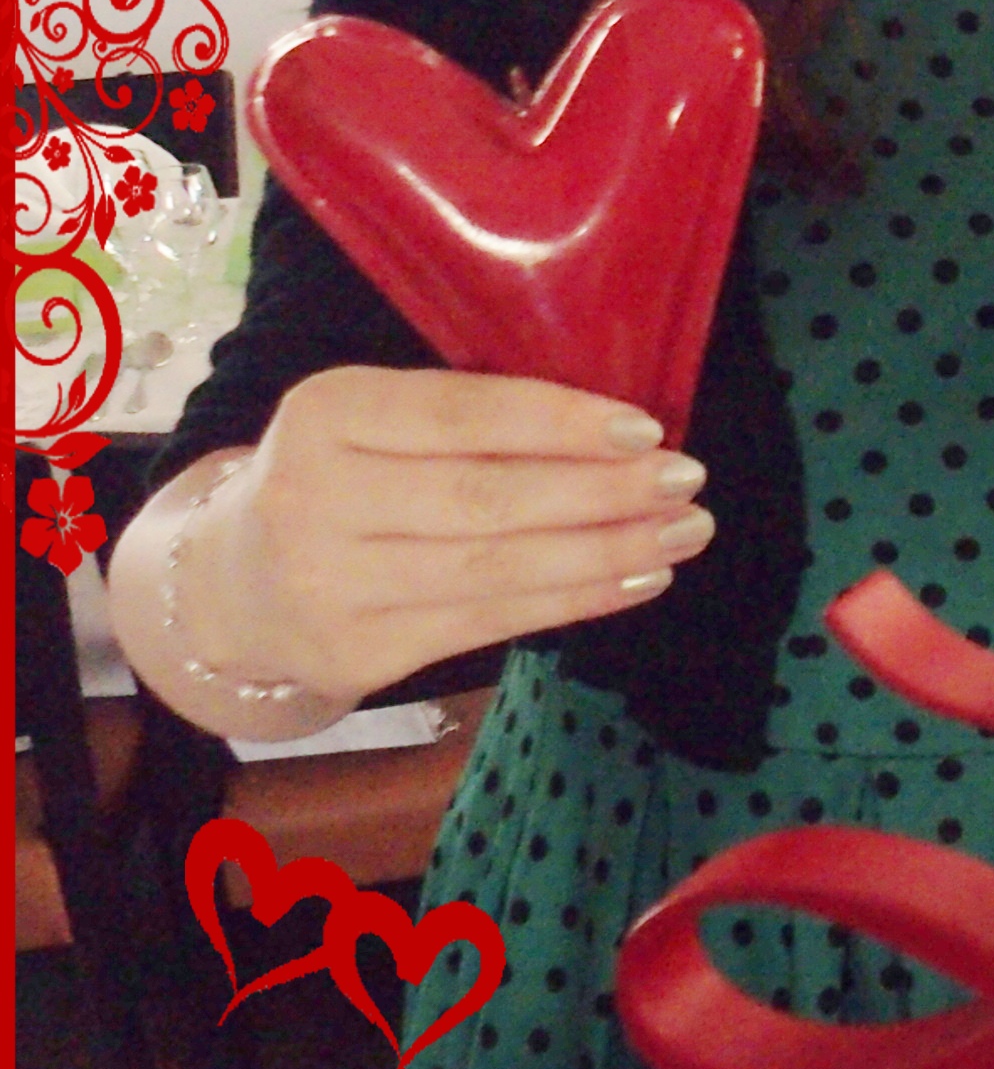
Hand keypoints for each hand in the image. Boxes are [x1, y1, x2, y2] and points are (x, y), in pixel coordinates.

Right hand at [134, 365, 714, 722]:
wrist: (231, 586)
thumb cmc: (342, 478)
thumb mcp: (376, 423)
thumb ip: (470, 418)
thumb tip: (623, 430)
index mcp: (327, 413)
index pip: (463, 415)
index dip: (560, 423)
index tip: (647, 428)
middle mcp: (315, 498)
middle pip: (488, 499)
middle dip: (604, 493)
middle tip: (688, 482)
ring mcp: (329, 586)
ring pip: (497, 570)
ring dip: (608, 552)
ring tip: (684, 533)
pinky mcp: (354, 655)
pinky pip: (489, 624)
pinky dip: (576, 601)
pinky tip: (638, 580)